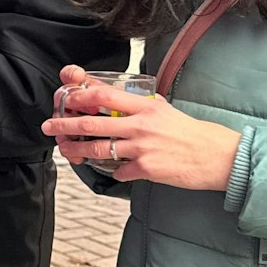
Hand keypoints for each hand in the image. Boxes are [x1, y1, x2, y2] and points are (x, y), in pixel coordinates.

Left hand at [40, 64, 242, 189]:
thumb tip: (117, 100)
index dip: (80, 96)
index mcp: (145, 107)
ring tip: (67, 150)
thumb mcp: (164, 110)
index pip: (104, 95)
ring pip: (98, 150)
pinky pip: (118, 171)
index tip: (66, 99)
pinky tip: (116, 169)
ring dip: (77, 151)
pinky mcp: (146, 169)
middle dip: (65, 125)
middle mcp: (140, 126)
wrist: (217, 156)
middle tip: (49, 126)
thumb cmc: (191, 133)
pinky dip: (114, 171)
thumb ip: (140, 106)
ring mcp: (142, 148)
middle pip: (92, 123)